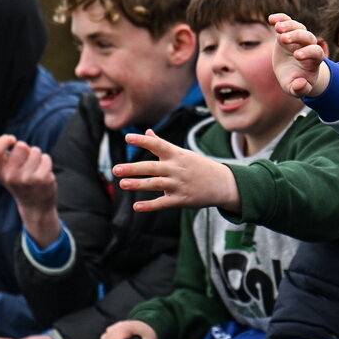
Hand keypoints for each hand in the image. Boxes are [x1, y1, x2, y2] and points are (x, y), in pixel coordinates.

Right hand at [0, 134, 60, 246]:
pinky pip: (46, 158)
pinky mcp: (42, 179)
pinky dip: (46, 162)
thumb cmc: (20, 183)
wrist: (35, 205)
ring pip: (35, 151)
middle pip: (21, 146)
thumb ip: (0, 154)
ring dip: (37, 156)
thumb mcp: (6, 171)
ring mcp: (26, 178)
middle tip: (27, 159)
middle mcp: (11, 176)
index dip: (4, 140)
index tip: (12, 139)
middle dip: (26, 148)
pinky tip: (43, 172)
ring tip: (35, 168)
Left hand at [113, 130, 239, 212]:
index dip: (143, 141)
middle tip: (115, 169)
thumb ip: (162, 145)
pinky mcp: (182, 199)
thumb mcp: (183, 153)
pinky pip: (163, 203)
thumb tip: (147, 132)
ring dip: (138, 184)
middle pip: (152, 167)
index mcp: (177, 155)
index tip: (127, 137)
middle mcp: (177, 169)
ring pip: (156, 184)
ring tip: (122, 184)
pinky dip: (150, 206)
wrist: (223, 184)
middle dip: (133, 168)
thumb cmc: (199, 167)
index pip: (158, 145)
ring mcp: (179, 184)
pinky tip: (136, 207)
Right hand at [270, 13, 329, 97]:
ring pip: (298, 27)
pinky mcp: (288, 33)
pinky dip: (280, 18)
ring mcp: (298, 38)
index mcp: (314, 60)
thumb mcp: (295, 89)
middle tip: (284, 39)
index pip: (316, 52)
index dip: (308, 52)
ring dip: (289, 25)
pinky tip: (271, 19)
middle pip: (308, 36)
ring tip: (277, 27)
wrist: (291, 74)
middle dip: (297, 36)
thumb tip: (301, 84)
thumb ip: (300, 89)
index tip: (296, 56)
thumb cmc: (295, 82)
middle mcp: (308, 46)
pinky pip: (287, 22)